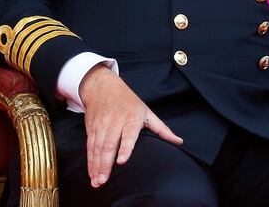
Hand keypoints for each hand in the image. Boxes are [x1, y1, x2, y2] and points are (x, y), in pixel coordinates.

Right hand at [80, 64, 182, 186]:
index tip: (121, 161)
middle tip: (104, 181)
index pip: (128, 135)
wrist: (103, 87)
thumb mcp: (147, 111)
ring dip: (96, 166)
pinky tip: (91, 173)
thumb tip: (179, 142)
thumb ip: (162, 129)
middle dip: (105, 164)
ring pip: (97, 148)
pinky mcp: (91, 128)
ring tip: (97, 182)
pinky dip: (90, 161)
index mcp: (131, 118)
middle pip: (109, 145)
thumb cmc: (128, 101)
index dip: (125, 148)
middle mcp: (115, 122)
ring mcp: (101, 125)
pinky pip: (90, 147)